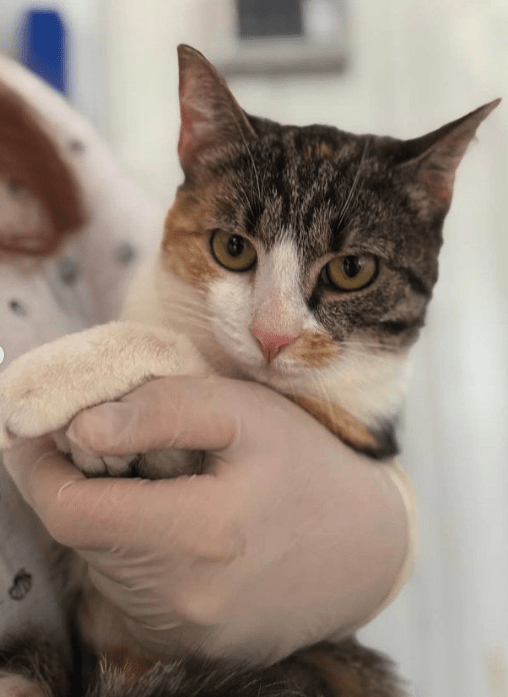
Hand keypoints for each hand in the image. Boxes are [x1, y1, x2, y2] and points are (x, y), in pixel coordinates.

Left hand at [4, 376, 408, 664]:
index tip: (42, 436)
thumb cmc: (308, 468)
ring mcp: (188, 635)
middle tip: (114, 450)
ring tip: (159, 489)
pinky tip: (176, 531)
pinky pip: (130, 599)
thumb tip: (81, 427)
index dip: (41, 470)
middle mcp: (185, 603)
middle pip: (84, 540)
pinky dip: (132, 557)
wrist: (365, 548)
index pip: (71, 513)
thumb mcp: (244, 413)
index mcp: (198, 536)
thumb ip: (161, 410)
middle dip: (82, 488)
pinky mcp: (193, 648)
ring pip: (103, 570)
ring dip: (109, 523)